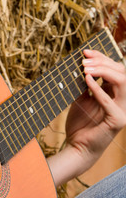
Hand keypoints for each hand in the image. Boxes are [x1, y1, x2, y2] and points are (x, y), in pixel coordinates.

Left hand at [64, 48, 125, 172]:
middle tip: (84, 59)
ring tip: (85, 68)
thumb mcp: (81, 96)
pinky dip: (98, 89)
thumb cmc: (80, 122)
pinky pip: (110, 102)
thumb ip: (84, 82)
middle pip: (121, 72)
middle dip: (103, 62)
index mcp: (116, 93)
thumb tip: (80, 61)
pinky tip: (86, 80)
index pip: (115, 69)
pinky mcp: (117, 121)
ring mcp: (122, 111)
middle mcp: (123, 100)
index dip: (102, 58)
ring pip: (122, 83)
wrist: (76, 146)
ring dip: (103, 71)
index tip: (85, 51)